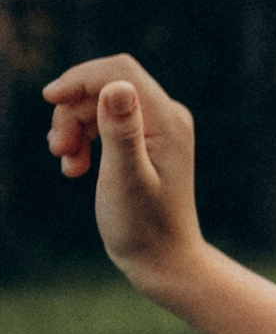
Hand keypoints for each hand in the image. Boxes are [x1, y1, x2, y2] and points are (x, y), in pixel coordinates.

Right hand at [42, 54, 208, 294]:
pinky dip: (82, 142)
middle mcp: (166, 117)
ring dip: (72, 129)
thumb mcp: (126, 178)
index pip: (119, 72)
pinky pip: (102, 126)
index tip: (49, 99)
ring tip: (67, 164)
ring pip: (98, 107)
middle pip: (104, 87)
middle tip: (57, 149)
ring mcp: (156, 130)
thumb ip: (120, 132)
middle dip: (72, 112)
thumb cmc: (144, 226)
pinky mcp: (142, 144)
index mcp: (167, 119)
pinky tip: (74, 169)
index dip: (81, 78)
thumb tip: (115, 86)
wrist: (163, 261)